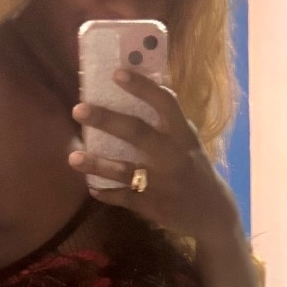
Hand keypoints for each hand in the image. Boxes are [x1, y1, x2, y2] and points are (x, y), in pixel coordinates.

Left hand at [68, 71, 240, 244]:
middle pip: (137, 133)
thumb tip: (144, 89)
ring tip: (73, 158)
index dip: (142, 87)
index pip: (166, 103)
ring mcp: (163, 183)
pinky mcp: (154, 206)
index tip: (117, 73)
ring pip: (125, 170)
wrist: (213, 214)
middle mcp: (174, 156)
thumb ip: (170, 123)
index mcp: (183, 136)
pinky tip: (92, 187)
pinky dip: (106, 193)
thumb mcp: (189, 144)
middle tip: (78, 109)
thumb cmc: (195, 170)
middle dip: (107, 120)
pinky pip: (124, 198)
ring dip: (97, 164)